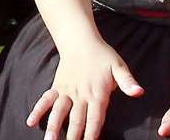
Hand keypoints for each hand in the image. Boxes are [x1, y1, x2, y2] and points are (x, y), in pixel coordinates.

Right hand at [27, 42, 142, 139]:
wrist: (80, 40)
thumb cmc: (102, 55)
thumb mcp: (119, 66)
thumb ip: (127, 81)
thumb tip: (139, 92)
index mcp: (97, 93)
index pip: (95, 119)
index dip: (92, 134)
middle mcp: (80, 94)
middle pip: (76, 120)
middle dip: (73, 137)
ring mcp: (66, 91)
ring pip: (58, 111)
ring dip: (53, 127)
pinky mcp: (57, 86)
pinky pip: (46, 99)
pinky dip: (38, 110)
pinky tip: (31, 122)